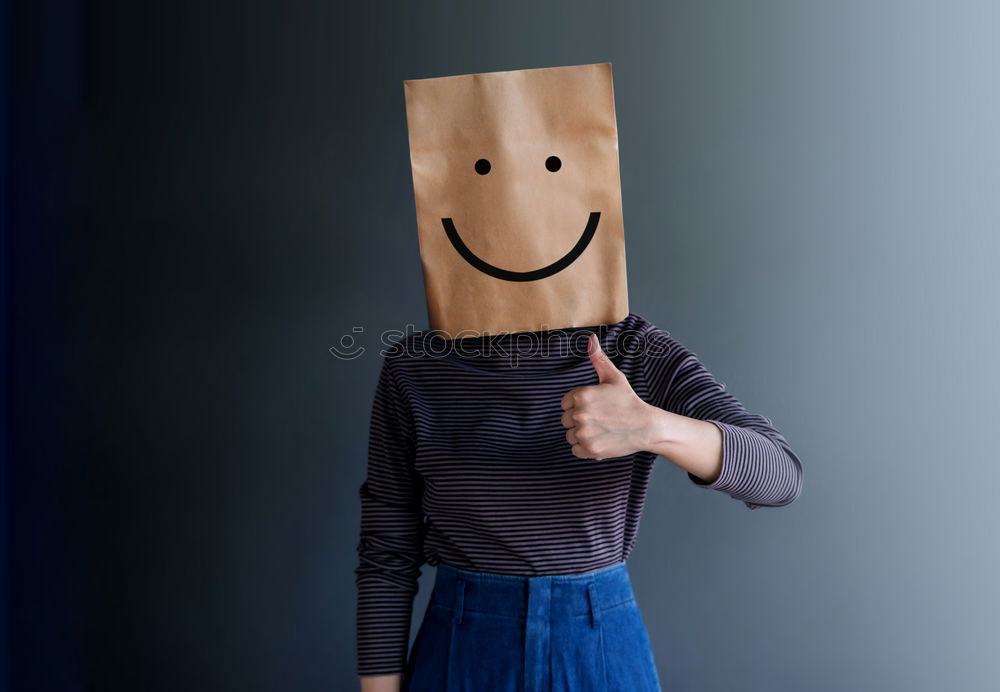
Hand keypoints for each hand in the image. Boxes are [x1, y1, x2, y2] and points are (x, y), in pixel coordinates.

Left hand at [560, 333, 653, 459]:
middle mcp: (580, 414)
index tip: (595, 408)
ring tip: (601, 430)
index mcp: (581, 395)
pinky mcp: (590, 449)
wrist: (646, 426)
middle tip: (600, 419)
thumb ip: (598, 359)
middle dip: (580, 421)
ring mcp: (584, 433)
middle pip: (566, 421)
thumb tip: (591, 339)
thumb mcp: (613, 377)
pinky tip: (600, 440)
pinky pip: (576, 450)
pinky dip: (586, 449)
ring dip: (582, 435)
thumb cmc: (628, 400)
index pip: (565, 404)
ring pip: (570, 436)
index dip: (578, 406)